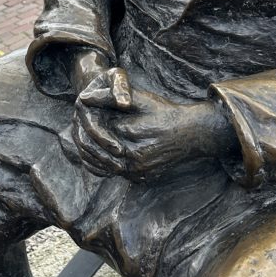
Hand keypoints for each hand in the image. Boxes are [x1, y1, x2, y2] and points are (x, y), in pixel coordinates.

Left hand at [72, 72, 235, 179]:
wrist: (193, 135)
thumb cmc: (166, 113)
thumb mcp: (140, 99)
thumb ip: (111, 97)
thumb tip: (84, 98)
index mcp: (130, 134)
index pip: (99, 130)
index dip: (92, 122)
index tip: (87, 115)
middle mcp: (133, 157)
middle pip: (99, 150)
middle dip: (91, 139)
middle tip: (82, 129)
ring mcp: (138, 171)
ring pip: (105, 165)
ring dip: (94, 154)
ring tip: (90, 141)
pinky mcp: (141, 179)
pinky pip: (116, 174)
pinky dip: (106, 165)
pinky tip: (103, 155)